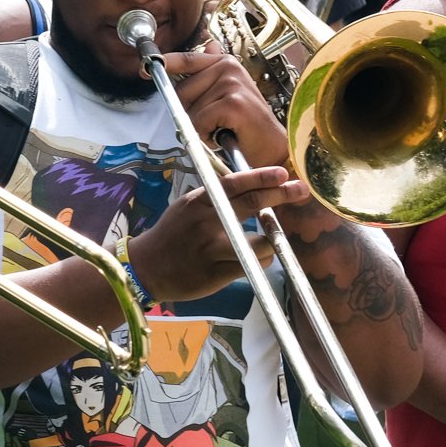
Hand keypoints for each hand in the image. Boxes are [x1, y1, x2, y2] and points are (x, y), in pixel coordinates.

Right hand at [126, 164, 308, 304]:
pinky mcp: (216, 272)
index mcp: (197, 202)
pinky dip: (260, 259)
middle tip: (299, 190)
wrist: (146, 268)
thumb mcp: (186, 209)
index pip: (234, 183)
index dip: (261, 177)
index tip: (282, 173)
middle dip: (280, 195)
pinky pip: (252, 264)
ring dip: (272, 240)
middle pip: (251, 203)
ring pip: (259, 242)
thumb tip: (252, 188)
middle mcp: (205, 222)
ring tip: (271, 240)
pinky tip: (256, 257)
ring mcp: (211, 248)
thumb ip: (214, 199)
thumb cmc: (171, 236)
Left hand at [162, 50, 286, 169]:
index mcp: (224, 62)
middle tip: (215, 121)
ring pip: (189, 110)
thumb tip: (210, 43)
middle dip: (190, 112)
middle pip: (180, 91)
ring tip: (223, 127)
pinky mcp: (233, 102)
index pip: (187, 59)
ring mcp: (231, 83)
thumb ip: (212, 71)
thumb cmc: (245, 124)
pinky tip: (225, 134)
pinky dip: (207, 135)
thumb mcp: (228, 93)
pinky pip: (199, 122)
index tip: (143, 69)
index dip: (165, 64)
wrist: (272, 148)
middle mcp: (228, 67)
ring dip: (200, 127)